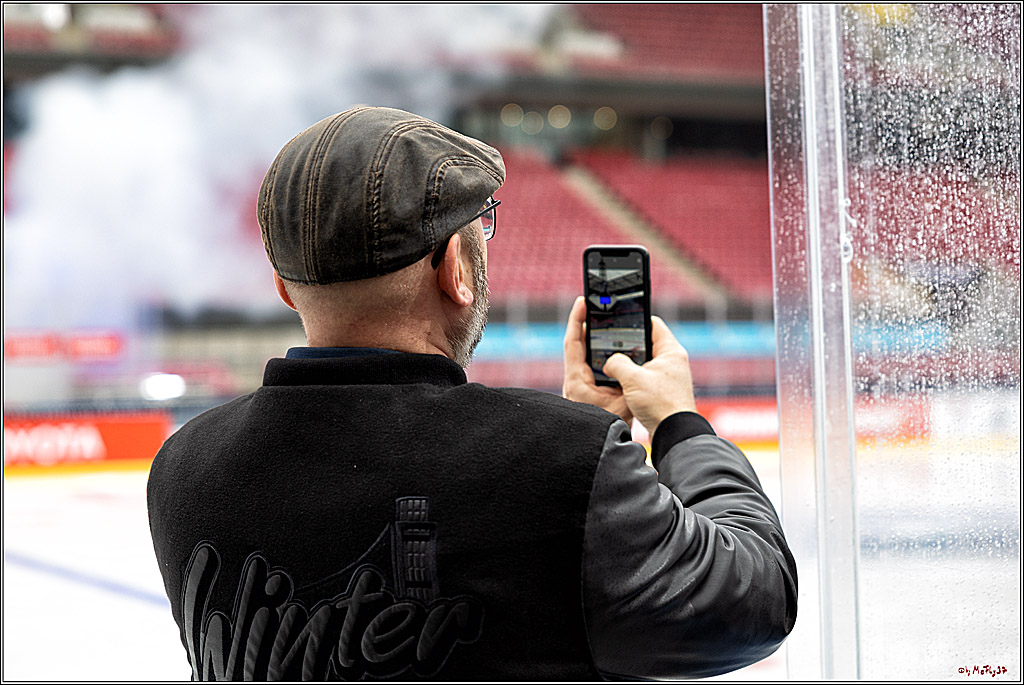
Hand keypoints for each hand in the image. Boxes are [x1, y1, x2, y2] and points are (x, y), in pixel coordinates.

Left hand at [562, 296, 633, 425]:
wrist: (595, 451)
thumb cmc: (606, 429)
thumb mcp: (623, 404)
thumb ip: (626, 381)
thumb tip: (627, 361)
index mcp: (577, 380)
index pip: (573, 343)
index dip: (577, 320)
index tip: (582, 301)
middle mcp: (574, 381)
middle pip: (577, 345)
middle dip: (585, 324)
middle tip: (596, 306)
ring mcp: (578, 385)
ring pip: (582, 355)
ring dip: (591, 338)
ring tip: (603, 321)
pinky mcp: (584, 391)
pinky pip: (588, 365)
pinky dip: (597, 353)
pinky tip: (610, 347)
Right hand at [602, 315, 696, 433]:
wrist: (674, 434)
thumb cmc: (660, 404)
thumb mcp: (632, 379)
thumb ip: (617, 363)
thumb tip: (609, 362)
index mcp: (671, 351)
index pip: (653, 324)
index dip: (635, 320)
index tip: (618, 320)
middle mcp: (672, 362)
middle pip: (646, 343)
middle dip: (627, 345)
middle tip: (609, 344)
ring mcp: (668, 377)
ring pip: (644, 362)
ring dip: (628, 364)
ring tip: (611, 363)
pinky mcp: (663, 391)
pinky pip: (644, 378)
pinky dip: (632, 378)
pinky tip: (619, 382)